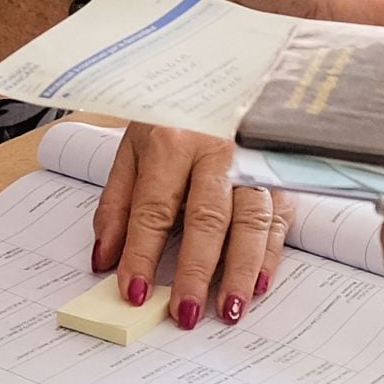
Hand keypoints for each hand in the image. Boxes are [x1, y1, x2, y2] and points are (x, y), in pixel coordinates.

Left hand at [84, 123, 285, 330]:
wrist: (222, 69)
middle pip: (207, 218)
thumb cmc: (174, 114)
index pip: (153, 208)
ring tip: (229, 310)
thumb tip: (104, 259)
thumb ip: (117, 204)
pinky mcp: (280, 170)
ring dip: (241, 270)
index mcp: (171, 140)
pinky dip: (271, 253)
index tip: (134, 292)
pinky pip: (279, 217)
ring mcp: (254, 159)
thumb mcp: (133, 147)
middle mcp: (217, 150)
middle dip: (197, 271)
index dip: (142, 254)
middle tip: (187, 314)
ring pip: (251, 221)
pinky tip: (260, 283)